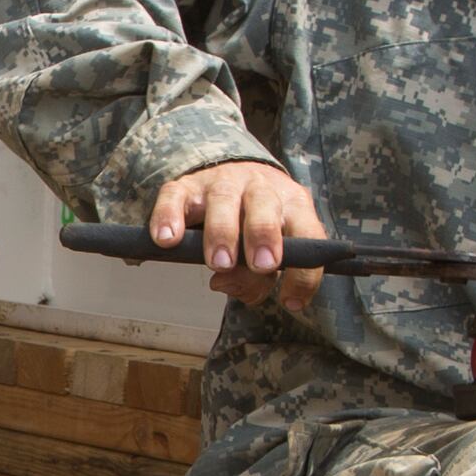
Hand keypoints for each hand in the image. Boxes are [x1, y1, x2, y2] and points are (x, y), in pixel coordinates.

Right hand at [151, 162, 326, 305]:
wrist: (235, 175)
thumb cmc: (256, 226)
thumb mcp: (268, 253)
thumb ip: (254, 279)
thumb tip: (224, 282)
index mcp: (293, 206)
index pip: (307, 236)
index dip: (302, 272)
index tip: (289, 301)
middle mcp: (260, 188)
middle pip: (265, 206)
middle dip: (263, 236)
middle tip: (260, 267)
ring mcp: (222, 184)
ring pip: (223, 199)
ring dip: (222, 232)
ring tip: (219, 264)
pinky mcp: (187, 186)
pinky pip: (175, 197)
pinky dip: (169, 217)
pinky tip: (168, 240)